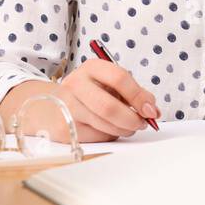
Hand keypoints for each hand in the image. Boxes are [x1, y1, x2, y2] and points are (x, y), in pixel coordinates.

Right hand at [43, 58, 159, 142]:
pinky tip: (107, 129)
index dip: (139, 96)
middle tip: (142, 123)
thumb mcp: (109, 84)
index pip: (120, 78)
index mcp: (91, 67)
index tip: (151, 110)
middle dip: (132, 119)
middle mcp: (76, 84)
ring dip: (124, 129)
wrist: (51, 107)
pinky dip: (110, 135)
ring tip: (127, 126)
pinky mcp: (64, 128)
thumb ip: (134, 93)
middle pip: (110, 107)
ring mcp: (67, 106)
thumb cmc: (89, 94)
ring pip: (105, 125)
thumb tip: (153, 110)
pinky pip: (97, 136)